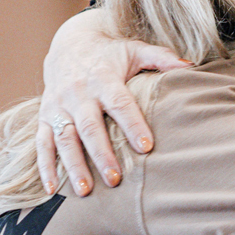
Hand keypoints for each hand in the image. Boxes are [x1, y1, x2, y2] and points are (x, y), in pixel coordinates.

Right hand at [37, 9, 190, 195]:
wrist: (69, 44)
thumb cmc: (110, 54)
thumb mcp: (135, 50)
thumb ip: (162, 58)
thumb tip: (192, 65)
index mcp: (103, 78)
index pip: (120, 103)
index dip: (132, 125)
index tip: (146, 147)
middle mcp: (78, 93)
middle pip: (89, 127)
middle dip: (101, 154)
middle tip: (115, 180)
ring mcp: (58, 106)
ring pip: (64, 138)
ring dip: (73, 165)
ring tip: (86, 191)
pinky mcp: (45, 116)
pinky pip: (42, 143)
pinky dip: (44, 166)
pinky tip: (51, 189)